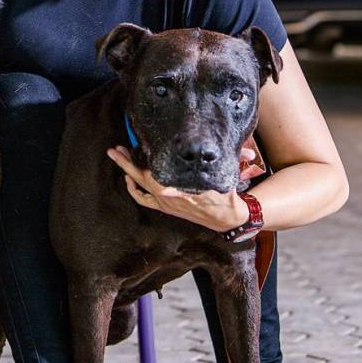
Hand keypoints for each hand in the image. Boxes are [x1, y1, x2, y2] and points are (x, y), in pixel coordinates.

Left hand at [106, 146, 249, 232]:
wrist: (229, 219)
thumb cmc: (226, 195)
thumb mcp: (226, 176)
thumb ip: (233, 160)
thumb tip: (248, 151)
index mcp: (178, 189)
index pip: (152, 173)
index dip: (140, 160)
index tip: (133, 144)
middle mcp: (168, 197)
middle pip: (139, 178)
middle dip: (125, 162)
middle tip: (114, 149)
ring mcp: (165, 204)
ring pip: (138, 188)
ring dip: (126, 172)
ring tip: (117, 157)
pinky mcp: (165, 208)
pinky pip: (143, 200)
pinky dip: (133, 190)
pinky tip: (128, 180)